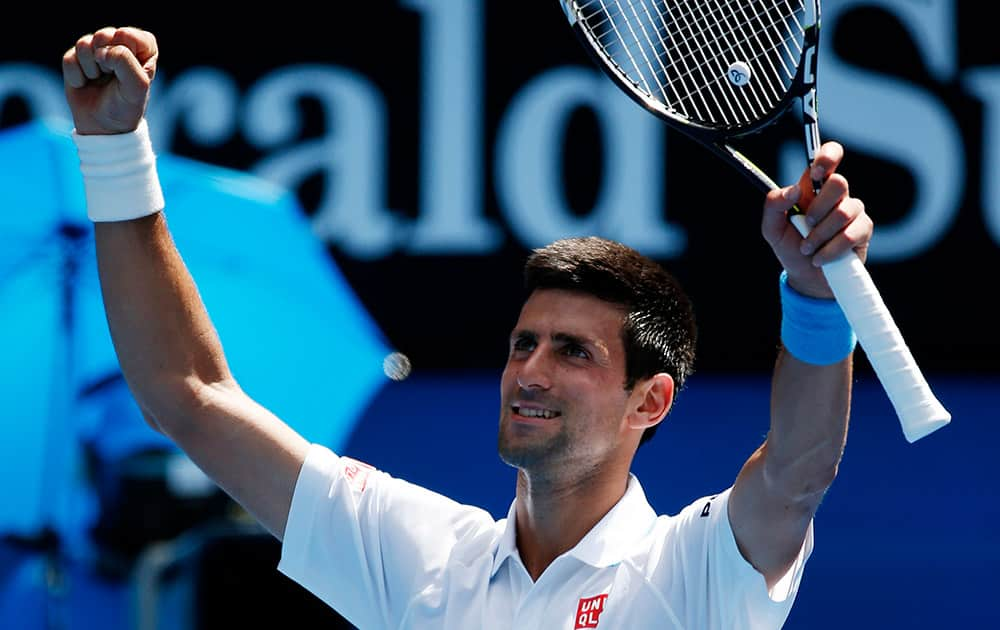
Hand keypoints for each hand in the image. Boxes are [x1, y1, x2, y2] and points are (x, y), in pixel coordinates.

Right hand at [62, 26, 157, 134]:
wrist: (103, 128)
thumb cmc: (125, 107)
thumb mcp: (136, 88)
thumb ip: (125, 62)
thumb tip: (102, 50)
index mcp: (143, 51)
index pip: (133, 35)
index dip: (125, 50)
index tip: (125, 70)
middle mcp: (119, 47)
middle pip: (105, 35)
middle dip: (105, 59)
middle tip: (111, 77)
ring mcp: (96, 52)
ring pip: (84, 43)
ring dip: (90, 68)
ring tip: (98, 81)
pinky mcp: (76, 60)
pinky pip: (69, 58)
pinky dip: (76, 75)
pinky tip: (85, 84)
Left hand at [761, 142, 872, 298]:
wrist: (806, 277)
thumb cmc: (790, 247)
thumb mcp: (772, 229)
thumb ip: (773, 206)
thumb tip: (792, 191)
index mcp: (813, 187)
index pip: (830, 156)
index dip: (827, 156)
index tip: (814, 174)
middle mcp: (836, 195)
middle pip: (839, 183)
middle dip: (818, 208)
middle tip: (805, 224)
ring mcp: (852, 211)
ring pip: (843, 212)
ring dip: (820, 234)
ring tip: (807, 248)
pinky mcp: (863, 230)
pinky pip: (850, 235)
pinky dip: (830, 250)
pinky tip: (820, 258)